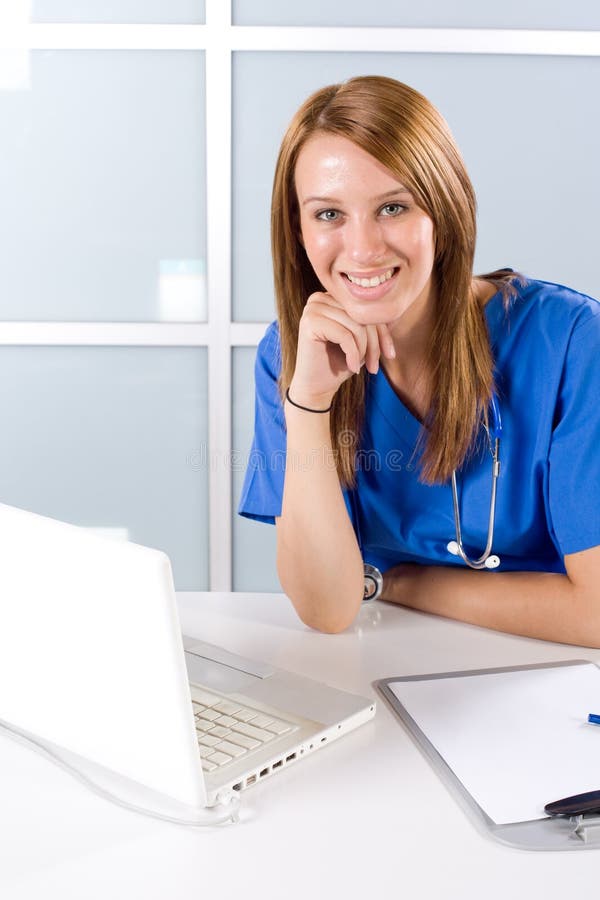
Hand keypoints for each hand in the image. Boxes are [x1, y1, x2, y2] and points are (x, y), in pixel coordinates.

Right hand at [289, 292, 395, 406]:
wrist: (315, 387)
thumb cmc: (339, 363)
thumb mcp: (362, 340)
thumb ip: (372, 322)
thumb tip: (394, 310)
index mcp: (331, 297)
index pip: (366, 308)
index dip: (383, 332)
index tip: (390, 355)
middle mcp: (319, 298)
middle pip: (362, 315)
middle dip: (375, 343)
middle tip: (374, 367)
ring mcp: (313, 308)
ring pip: (356, 325)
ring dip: (365, 350)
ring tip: (362, 367)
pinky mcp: (310, 323)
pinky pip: (345, 335)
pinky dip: (353, 354)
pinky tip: (353, 368)